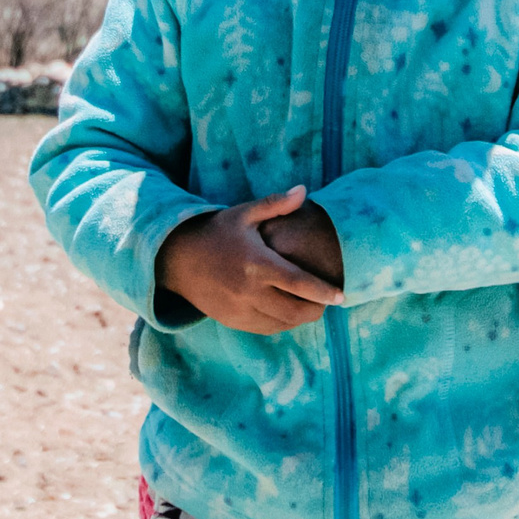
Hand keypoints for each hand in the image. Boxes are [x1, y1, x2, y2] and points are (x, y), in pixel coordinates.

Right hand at [156, 187, 343, 334]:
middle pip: (294, 310)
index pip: (299, 283)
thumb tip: (304, 190)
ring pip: (281, 323)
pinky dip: (281, 324)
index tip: (342, 295)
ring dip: (300, 319)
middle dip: (317, 309)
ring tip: (313, 308)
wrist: (177, 259)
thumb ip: (276, 204)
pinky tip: (290, 314)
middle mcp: (249, 290)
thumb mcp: (244, 214)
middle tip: (329, 303)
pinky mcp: (231, 320)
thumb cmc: (216, 232)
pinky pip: (264, 328)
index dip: (323, 292)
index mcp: (257, 263)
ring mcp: (239, 308)